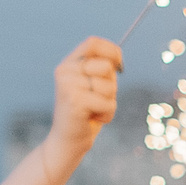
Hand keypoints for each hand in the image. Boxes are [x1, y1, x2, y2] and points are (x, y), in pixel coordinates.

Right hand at [44, 37, 122, 162]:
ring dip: (109, 103)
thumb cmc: (85, 114)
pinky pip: (108, 104)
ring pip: (109, 87)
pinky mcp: (75, 101)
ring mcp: (68, 85)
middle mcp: (64, 71)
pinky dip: (107, 115)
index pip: (93, 43)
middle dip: (112, 86)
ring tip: (94, 111)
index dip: (112, 51)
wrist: (67, 142)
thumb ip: (102, 71)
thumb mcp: (94, 87)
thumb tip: (118, 61)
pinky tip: (92, 120)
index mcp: (68, 64)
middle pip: (106, 66)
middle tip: (98, 100)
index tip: (121, 67)